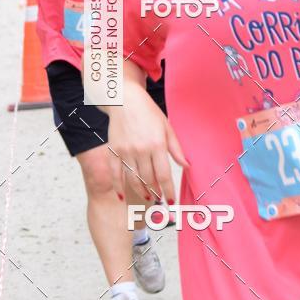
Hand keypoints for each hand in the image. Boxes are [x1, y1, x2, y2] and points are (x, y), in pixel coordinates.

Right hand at [107, 80, 188, 203]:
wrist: (125, 100)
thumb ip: (176, 148)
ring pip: (133, 179)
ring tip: (148, 197)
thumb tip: (187, 166)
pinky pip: (115, 173)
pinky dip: (118, 186)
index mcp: (157, 144)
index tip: (172, 200)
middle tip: (160, 199)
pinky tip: (122, 196)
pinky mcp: (113, 150)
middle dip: (156, 192)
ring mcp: (125, 151)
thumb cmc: (149, 112)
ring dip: (141, 191)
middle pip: (149, 179)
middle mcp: (141, 149)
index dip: (169, 190)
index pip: (164, 174)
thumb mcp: (167, 127)